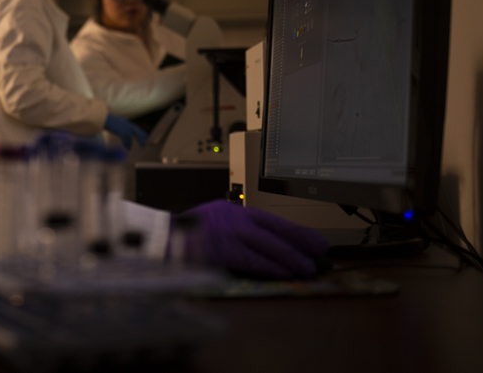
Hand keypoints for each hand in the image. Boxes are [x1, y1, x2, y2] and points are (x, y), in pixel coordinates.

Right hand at [104, 114, 147, 148]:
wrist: (102, 119)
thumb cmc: (105, 120)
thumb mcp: (114, 122)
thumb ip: (119, 126)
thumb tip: (119, 130)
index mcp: (125, 122)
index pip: (135, 127)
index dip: (140, 132)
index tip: (146, 136)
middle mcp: (126, 124)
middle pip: (136, 131)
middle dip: (140, 138)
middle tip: (144, 145)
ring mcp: (124, 127)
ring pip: (131, 136)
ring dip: (131, 143)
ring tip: (130, 149)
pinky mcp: (121, 131)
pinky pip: (126, 139)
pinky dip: (126, 144)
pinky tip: (127, 148)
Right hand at [169, 200, 328, 278]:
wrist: (162, 238)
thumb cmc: (186, 234)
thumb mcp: (214, 220)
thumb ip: (236, 229)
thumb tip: (264, 245)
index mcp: (234, 211)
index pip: (273, 220)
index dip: (297, 231)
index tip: (315, 239)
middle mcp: (236, 219)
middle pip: (276, 231)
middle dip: (301, 243)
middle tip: (320, 252)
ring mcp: (230, 234)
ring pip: (269, 246)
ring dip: (291, 258)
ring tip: (307, 267)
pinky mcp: (224, 251)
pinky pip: (254, 261)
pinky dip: (271, 267)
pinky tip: (285, 272)